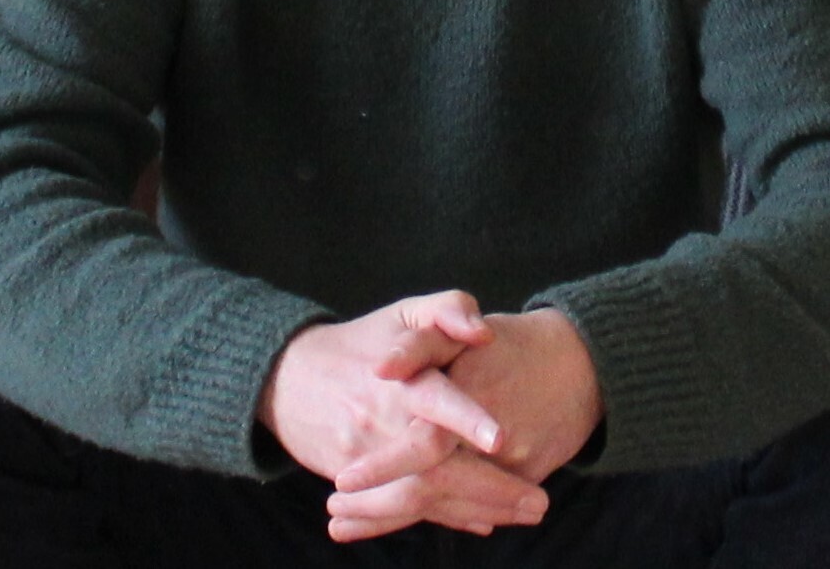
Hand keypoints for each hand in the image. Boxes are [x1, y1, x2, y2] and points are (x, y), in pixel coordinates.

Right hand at [258, 290, 548, 541]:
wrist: (290, 378)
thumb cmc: (362, 340)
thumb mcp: (404, 311)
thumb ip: (449, 308)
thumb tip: (483, 331)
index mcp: (400, 379)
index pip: (435, 400)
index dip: (466, 418)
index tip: (501, 438)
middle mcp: (384, 423)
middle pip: (438, 468)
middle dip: (491, 489)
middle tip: (539, 503)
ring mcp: (369, 460)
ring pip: (427, 497)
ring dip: (478, 509)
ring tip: (525, 513)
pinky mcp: (360, 485)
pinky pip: (407, 508)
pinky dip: (448, 518)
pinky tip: (483, 522)